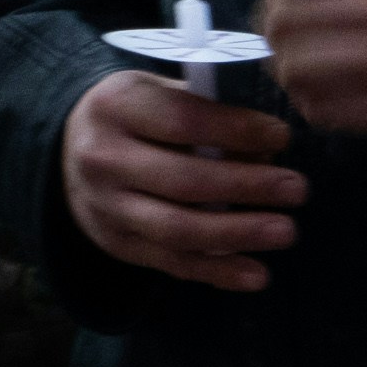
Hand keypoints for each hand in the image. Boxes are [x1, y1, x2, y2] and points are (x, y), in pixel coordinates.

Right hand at [62, 68, 302, 291]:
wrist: (69, 150)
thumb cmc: (136, 115)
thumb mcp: (158, 92)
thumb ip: (206, 113)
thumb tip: (267, 151)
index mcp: (115, 108)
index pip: (183, 121)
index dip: (237, 131)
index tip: (282, 137)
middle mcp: (102, 158)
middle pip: (183, 180)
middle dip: (247, 186)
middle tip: (297, 189)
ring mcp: (104, 206)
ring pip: (177, 228)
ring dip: (237, 233)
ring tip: (285, 231)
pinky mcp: (115, 242)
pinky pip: (170, 262)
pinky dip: (217, 273)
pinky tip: (257, 274)